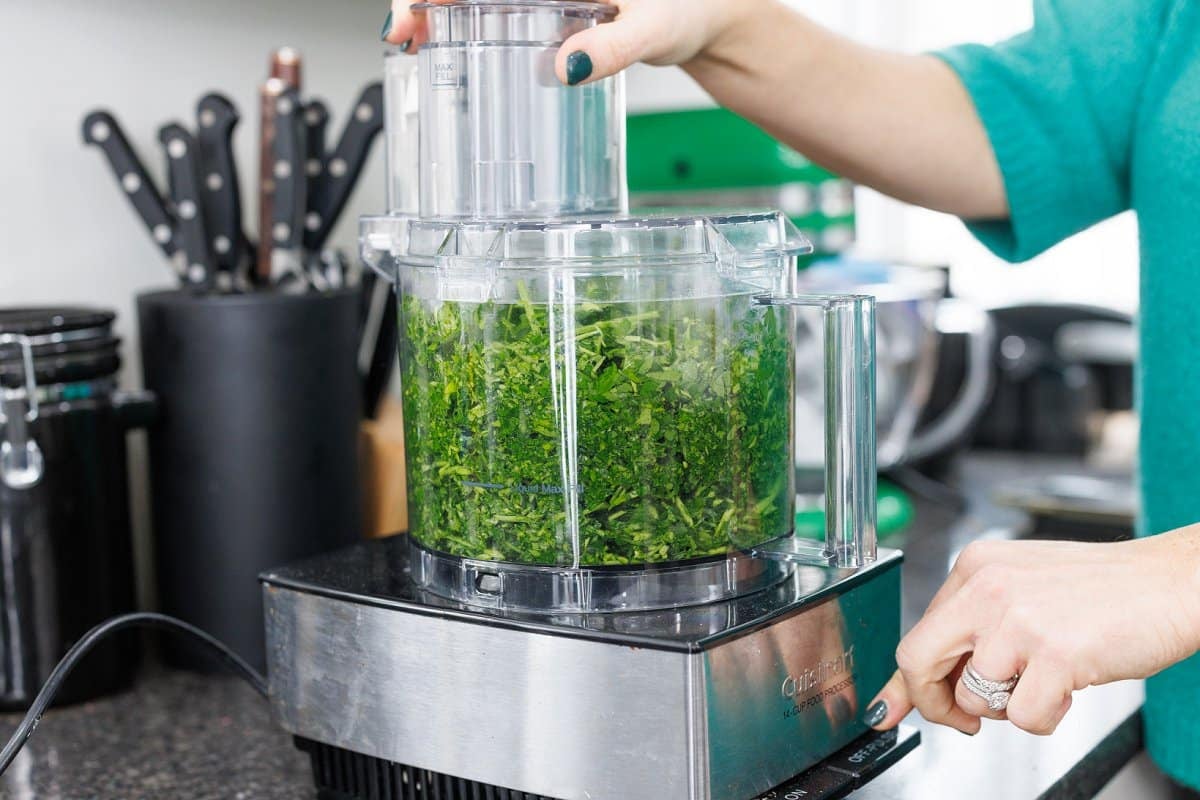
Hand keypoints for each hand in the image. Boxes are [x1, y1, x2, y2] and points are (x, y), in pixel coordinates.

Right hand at [381, 0, 761, 84]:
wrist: (711, 13)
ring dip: (439, 10)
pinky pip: (496, 5)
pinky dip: (465, 19)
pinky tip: (449, 41)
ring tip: (415, 43)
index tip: (414, 14)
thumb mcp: (655, 26)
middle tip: (403, 38)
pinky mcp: (550, 3)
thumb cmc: (691, 5)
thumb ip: (614, 46)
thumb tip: (565, 68)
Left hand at [868, 531, 1199, 735]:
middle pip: (919, 660)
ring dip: (1008, 707)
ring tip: (1044, 681)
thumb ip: (969, 631)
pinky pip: (1022, 717)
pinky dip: (1045, 719)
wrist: (1170, 583)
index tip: (895, 707)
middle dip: (934, 703)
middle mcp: (987, 588)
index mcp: (974, 568)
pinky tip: (1067, 690)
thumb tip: (911, 685)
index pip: (917, 633)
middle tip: (963, 720)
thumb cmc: (1103, 591)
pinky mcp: (1055, 653)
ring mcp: (1018, 619)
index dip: (910, 681)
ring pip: (974, 697)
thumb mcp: (1021, 593)